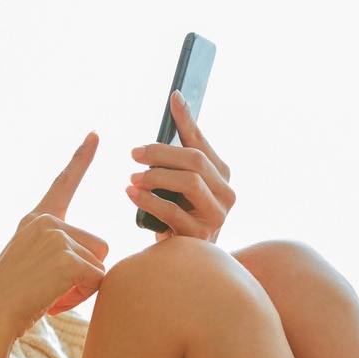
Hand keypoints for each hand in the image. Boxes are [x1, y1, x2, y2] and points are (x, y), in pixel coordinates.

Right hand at [0, 132, 108, 341]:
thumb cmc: (11, 300)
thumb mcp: (31, 264)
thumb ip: (56, 251)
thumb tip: (93, 263)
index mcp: (35, 219)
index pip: (64, 183)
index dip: (81, 159)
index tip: (95, 134)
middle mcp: (46, 221)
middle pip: (98, 244)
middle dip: (85, 273)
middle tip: (51, 289)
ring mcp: (56, 236)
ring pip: (100, 263)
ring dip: (83, 287)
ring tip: (50, 294)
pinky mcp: (67, 256)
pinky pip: (98, 279)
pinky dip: (82, 297)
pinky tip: (53, 300)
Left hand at [127, 91, 233, 241]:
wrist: (180, 260)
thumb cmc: (177, 213)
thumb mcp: (177, 181)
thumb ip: (178, 148)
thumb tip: (178, 99)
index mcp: (222, 174)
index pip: (201, 142)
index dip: (186, 119)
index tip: (173, 97)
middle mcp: (226, 194)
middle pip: (195, 160)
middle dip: (161, 153)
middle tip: (134, 153)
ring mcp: (217, 216)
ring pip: (189, 183)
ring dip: (156, 176)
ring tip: (133, 176)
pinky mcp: (200, 237)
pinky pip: (173, 212)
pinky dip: (148, 200)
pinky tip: (131, 194)